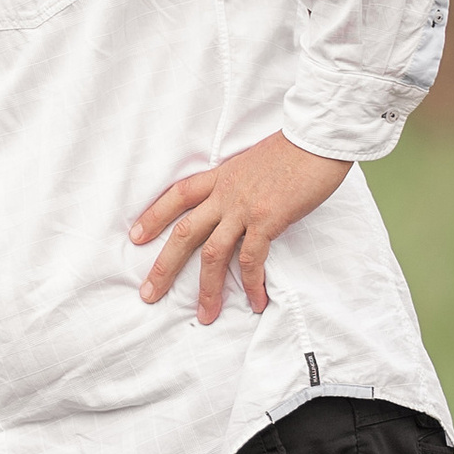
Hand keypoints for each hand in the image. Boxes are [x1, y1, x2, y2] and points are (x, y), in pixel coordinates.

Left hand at [130, 129, 349, 323]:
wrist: (317, 139)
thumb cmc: (294, 150)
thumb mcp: (254, 163)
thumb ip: (240, 185)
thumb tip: (241, 205)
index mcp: (221, 177)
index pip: (178, 196)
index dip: (154, 216)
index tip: (136, 236)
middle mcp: (226, 194)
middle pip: (185, 233)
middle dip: (164, 266)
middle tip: (149, 293)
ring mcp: (244, 208)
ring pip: (213, 254)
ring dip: (207, 288)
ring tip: (204, 314)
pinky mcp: (267, 220)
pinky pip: (253, 259)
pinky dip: (252, 284)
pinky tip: (255, 302)